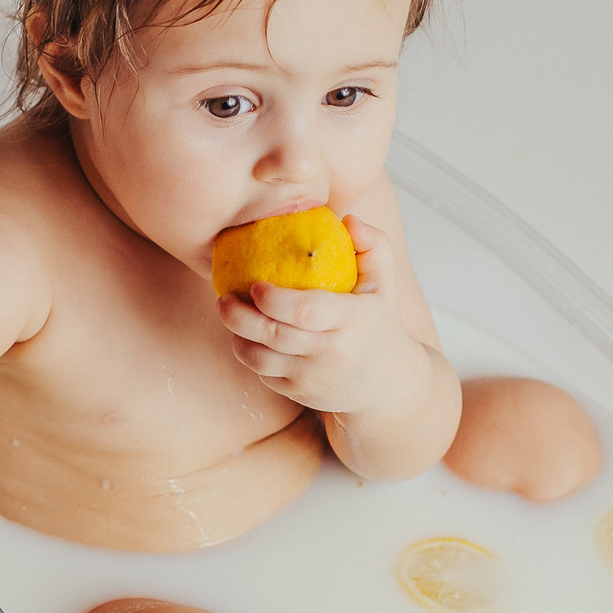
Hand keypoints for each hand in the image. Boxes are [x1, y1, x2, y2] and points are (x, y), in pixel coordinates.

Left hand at [217, 216, 430, 416]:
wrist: (387, 386)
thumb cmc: (379, 324)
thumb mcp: (385, 284)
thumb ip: (373, 245)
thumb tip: (347, 220)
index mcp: (353, 321)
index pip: (308, 311)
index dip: (275, 299)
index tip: (256, 285)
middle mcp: (331, 352)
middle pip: (275, 336)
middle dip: (241, 317)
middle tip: (225, 298)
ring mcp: (313, 376)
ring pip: (261, 359)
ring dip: (237, 336)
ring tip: (228, 313)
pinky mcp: (299, 392)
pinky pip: (263, 373)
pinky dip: (248, 353)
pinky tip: (244, 334)